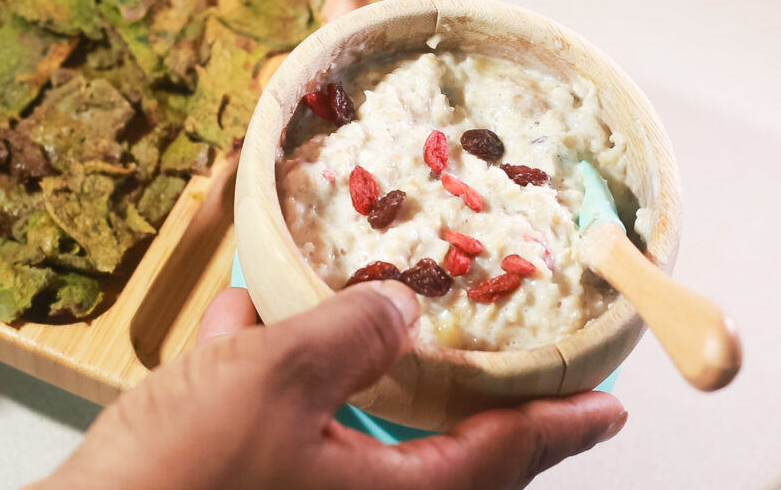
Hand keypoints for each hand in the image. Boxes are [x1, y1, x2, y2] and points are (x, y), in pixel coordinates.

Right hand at [31, 282, 626, 488]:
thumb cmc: (172, 486)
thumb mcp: (273, 382)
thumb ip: (348, 334)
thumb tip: (399, 309)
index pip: (501, 460)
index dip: (561, 425)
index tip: (609, 408)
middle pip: (441, 455)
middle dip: (471, 400)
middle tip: (506, 363)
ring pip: (353, 432)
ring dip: (357, 370)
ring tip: (362, 318)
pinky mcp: (239, 485)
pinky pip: (279, 424)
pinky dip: (274, 374)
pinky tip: (239, 319)